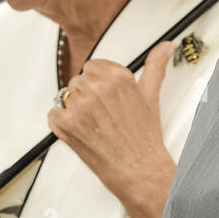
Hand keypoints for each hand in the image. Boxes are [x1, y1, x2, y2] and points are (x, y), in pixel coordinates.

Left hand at [47, 41, 176, 217]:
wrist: (138, 170)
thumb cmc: (144, 138)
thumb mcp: (151, 96)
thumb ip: (155, 66)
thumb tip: (165, 47)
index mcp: (117, 77)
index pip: (92, 66)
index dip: (97, 83)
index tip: (105, 97)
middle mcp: (97, 88)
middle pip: (78, 81)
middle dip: (87, 97)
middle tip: (103, 116)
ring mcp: (79, 106)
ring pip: (66, 97)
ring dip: (75, 110)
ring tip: (95, 125)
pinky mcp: (65, 124)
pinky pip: (53, 114)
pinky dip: (62, 124)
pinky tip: (82, 132)